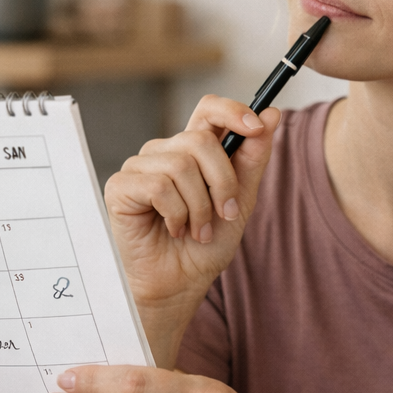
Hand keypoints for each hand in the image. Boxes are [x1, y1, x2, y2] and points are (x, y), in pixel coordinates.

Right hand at [103, 97, 280, 327]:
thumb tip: (271, 115)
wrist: (181, 284)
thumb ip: (253, 158)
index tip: (257, 127)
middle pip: (200, 140)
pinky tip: (174, 230)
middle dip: (223, 182)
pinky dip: (176, 215)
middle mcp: (165, 152)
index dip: (232, 111)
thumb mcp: (241, 201)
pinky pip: (158, 186)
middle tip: (225, 214)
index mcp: (193, 150)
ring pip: (181, 165)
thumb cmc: (206, 245)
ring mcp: (140, 167)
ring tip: (197, 230)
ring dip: (199, 207)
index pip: (208, 109)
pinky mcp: (121, 186)